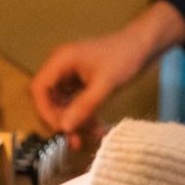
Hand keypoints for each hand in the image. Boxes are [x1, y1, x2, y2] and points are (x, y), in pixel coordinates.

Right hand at [30, 2, 184, 145]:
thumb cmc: (125, 58)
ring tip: (89, 138)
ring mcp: (70, 74)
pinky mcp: (80, 81)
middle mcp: (61, 66)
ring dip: (74, 121)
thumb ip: (84, 106)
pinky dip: (84, 114)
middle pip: (49, 98)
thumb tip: (64, 128)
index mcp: (61, 60)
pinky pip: (75, 102)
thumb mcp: (105, 84)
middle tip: (74, 140)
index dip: (45, 111)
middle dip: (61, 120)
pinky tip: (96, 128)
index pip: (39, 88)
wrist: (144, 45)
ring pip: (63, 103)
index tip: (59, 129)